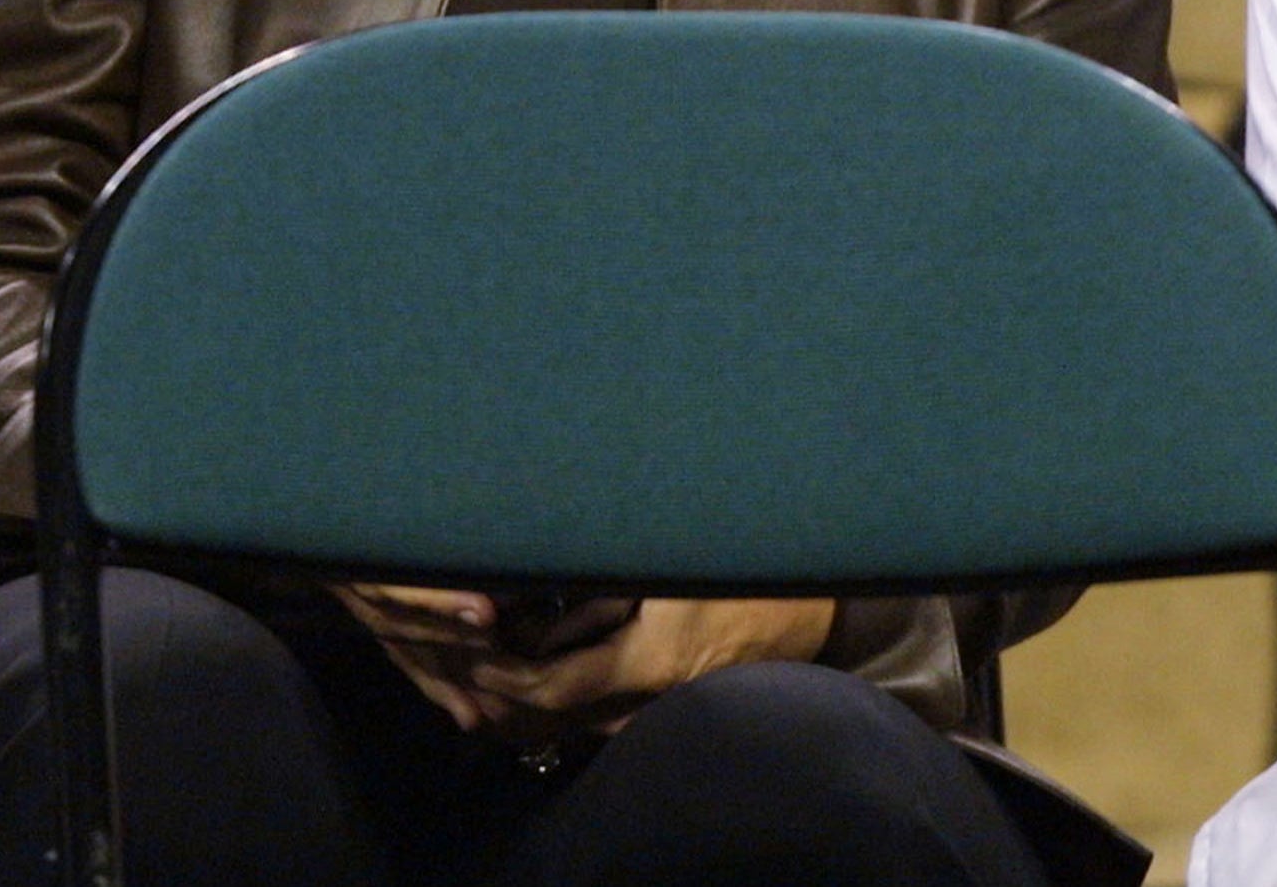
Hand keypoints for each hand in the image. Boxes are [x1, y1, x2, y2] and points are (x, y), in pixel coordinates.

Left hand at [332, 585, 835, 738]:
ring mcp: (664, 706)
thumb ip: (608, 570)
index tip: (466, 646)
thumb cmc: (748, 567)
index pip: (547, 687)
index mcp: (647, 661)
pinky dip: (568, 696)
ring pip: (577, 719)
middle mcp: (650, 698)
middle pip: (553, 716)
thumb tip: (540, 558)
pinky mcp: (673, 700)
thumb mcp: (672, 561)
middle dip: (503, 692)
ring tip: (486, 665)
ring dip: (531, 697)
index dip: (498, 673)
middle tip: (458, 660)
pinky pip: (606, 711)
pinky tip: (544, 669)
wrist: (817, 607)